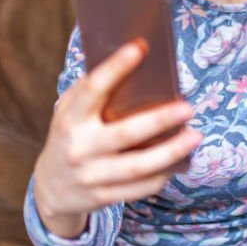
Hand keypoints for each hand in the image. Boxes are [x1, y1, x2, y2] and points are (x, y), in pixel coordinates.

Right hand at [33, 40, 201, 238]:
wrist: (51, 187)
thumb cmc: (72, 134)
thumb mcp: (71, 111)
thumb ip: (94, 91)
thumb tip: (136, 60)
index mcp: (69, 118)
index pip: (91, 90)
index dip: (114, 68)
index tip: (139, 48)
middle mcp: (78, 148)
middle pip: (124, 133)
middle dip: (159, 120)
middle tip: (187, 108)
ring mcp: (90, 176)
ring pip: (137, 166)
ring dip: (170, 152)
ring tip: (195, 136)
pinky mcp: (102, 197)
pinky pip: (139, 187)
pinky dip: (161, 175)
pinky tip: (179, 162)